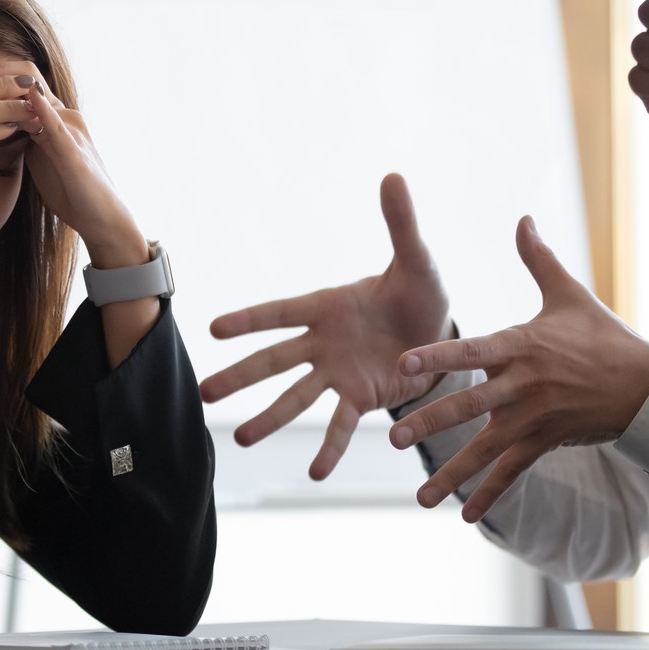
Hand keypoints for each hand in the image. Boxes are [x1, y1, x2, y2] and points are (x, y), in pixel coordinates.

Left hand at [0, 59, 145, 264]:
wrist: (103, 218)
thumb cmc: (71, 189)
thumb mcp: (42, 156)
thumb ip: (27, 135)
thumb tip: (0, 124)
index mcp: (55, 117)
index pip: (24, 81)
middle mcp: (65, 116)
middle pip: (29, 79)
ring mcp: (72, 132)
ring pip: (40, 98)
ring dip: (9, 84)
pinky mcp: (75, 154)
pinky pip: (57, 128)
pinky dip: (41, 111)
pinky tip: (28, 100)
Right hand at [200, 175, 447, 479]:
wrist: (444, 335)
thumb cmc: (422, 292)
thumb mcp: (417, 260)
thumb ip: (400, 224)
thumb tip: (393, 176)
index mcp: (328, 306)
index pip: (281, 313)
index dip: (249, 321)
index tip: (213, 329)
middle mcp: (324, 343)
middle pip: (274, 361)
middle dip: (240, 377)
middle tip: (204, 395)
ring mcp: (338, 374)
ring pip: (296, 398)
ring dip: (269, 418)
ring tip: (241, 440)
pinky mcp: (361, 398)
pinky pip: (340, 425)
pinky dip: (330, 447)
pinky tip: (316, 473)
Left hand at [388, 216, 648, 522]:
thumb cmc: (603, 336)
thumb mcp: (570, 295)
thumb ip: (538, 259)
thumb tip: (522, 218)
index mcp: (522, 346)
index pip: (472, 351)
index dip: (438, 357)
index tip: (403, 365)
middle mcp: (524, 385)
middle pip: (471, 405)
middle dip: (431, 422)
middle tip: (394, 437)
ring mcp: (535, 418)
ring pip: (486, 448)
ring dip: (452, 473)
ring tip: (420, 496)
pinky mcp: (547, 442)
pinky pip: (513, 472)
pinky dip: (490, 493)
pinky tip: (464, 514)